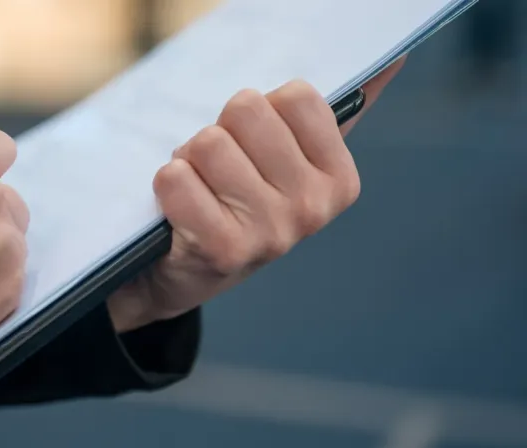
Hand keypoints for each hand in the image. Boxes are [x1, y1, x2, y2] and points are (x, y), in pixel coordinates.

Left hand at [107, 57, 404, 332]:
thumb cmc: (237, 204)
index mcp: (339, 180)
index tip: (253, 149)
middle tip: (217, 172)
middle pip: (246, 110)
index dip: (258, 112)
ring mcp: (271, 232)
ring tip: (198, 191)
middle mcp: (313, 208)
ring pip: (208, 142)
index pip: (296, 96)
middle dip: (220, 132)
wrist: (185, 274)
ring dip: (188, 159)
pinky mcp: (222, 249)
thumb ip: (329, 116)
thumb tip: (392, 60)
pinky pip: (176, 177)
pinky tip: (179, 211)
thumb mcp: (287, 164)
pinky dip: (168, 184)